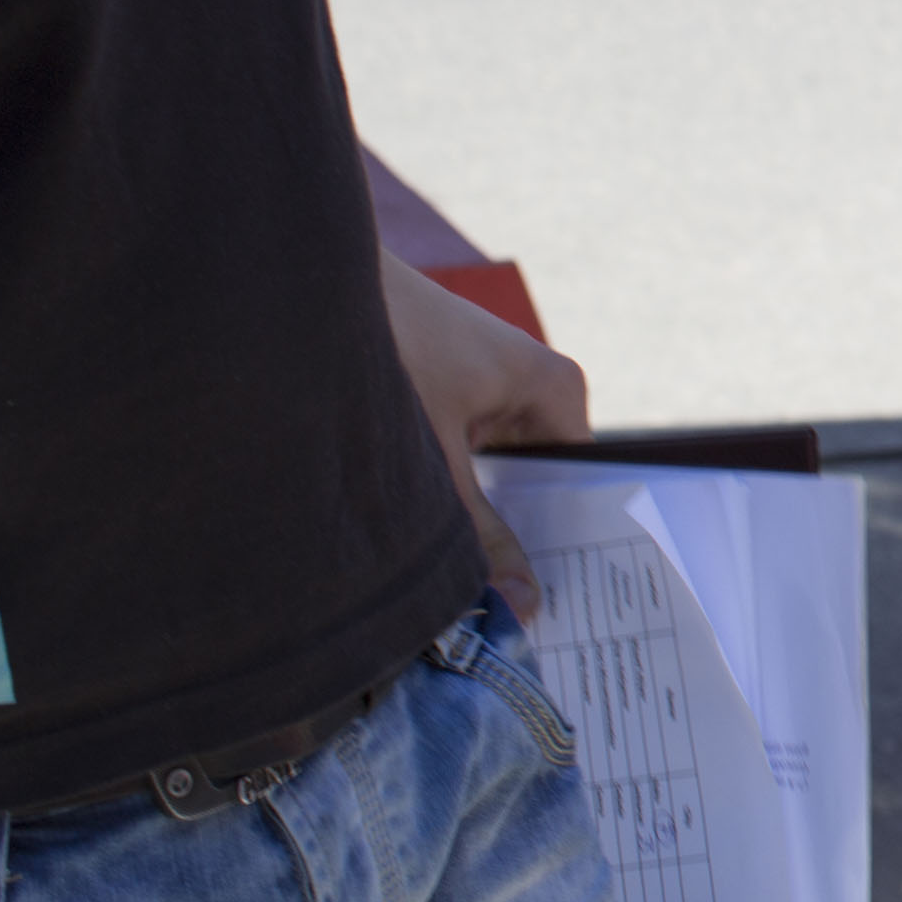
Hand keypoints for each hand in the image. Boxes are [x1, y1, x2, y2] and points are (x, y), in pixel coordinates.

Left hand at [378, 253, 592, 624]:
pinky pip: (469, 461)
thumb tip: (526, 609)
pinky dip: (452, 498)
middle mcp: (538, 388)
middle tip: (507, 619)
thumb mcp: (432, 460)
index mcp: (557, 391)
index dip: (570, 550)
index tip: (558, 613)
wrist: (313, 282)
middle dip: (521, 546)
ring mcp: (495, 390)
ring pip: (500, 478)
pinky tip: (430, 540)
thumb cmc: (386, 350)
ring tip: (468, 587)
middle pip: (544, 487)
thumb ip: (477, 536)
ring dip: (478, 522)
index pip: (587, 489)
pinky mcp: (454, 394)